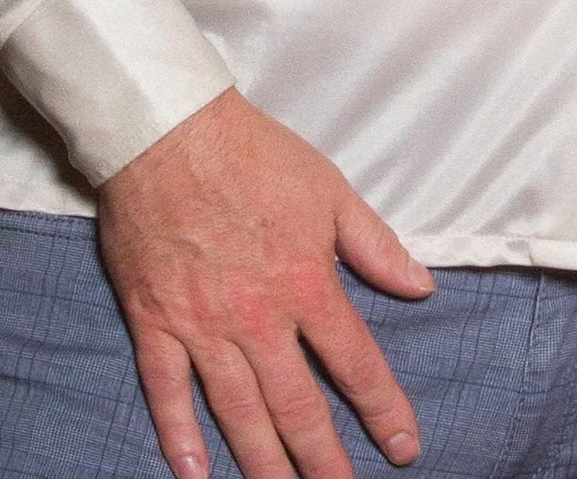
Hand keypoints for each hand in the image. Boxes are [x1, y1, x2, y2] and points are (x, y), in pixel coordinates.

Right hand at [98, 89, 434, 478]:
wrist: (172, 133)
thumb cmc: (255, 155)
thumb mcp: (331, 191)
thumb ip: (375, 246)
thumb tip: (421, 286)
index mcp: (306, 284)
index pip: (355, 361)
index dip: (382, 409)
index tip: (404, 447)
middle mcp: (258, 318)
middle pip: (297, 405)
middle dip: (325, 460)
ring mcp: (203, 326)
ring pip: (239, 412)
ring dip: (264, 464)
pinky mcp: (155, 323)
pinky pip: (167, 392)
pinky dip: (180, 436)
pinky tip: (196, 473)